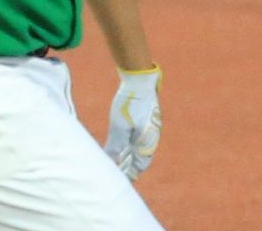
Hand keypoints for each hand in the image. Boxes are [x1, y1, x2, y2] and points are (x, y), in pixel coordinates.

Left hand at [103, 65, 161, 180]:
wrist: (140, 81)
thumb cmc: (129, 104)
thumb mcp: (119, 127)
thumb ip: (116, 146)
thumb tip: (110, 162)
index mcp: (147, 143)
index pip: (139, 166)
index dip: (130, 174)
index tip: (119, 180)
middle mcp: (150, 137)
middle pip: (140, 158)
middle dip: (129, 166)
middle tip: (117, 173)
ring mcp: (149, 127)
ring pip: (139, 147)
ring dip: (129, 155)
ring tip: (118, 160)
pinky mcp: (146, 118)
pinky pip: (138, 137)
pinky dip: (130, 143)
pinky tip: (122, 141)